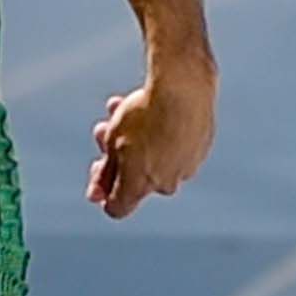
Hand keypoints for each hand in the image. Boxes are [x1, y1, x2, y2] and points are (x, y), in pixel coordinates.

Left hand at [86, 63, 213, 216]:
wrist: (184, 86)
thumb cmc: (144, 113)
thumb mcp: (113, 141)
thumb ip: (105, 172)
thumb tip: (95, 196)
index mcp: (141, 186)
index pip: (118, 208)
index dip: (103, 191)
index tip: (99, 166)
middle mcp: (166, 184)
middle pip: (135, 178)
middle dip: (118, 155)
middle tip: (104, 129)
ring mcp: (187, 166)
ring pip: (155, 157)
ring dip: (136, 138)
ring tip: (120, 108)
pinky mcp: (201, 148)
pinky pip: (176, 145)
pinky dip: (162, 131)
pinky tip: (151, 105)